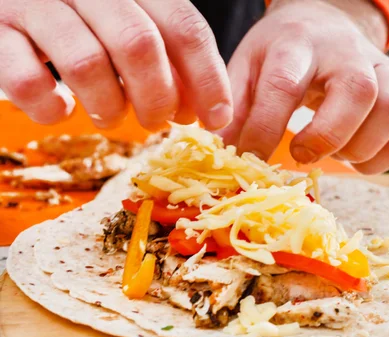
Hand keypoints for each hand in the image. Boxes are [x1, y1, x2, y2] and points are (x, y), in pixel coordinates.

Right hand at [0, 0, 232, 129]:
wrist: (6, 4)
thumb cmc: (81, 24)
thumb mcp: (131, 29)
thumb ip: (168, 59)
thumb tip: (206, 111)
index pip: (183, 25)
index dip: (207, 78)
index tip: (217, 119)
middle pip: (138, 43)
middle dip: (158, 97)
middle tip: (156, 122)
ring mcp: (34, 3)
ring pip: (87, 64)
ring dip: (109, 107)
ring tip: (110, 118)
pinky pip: (28, 81)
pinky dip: (51, 108)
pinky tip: (61, 109)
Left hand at [218, 0, 388, 173]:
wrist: (327, 27)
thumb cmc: (283, 55)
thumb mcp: (249, 68)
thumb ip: (236, 107)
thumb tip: (225, 153)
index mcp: (299, 43)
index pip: (285, 84)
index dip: (267, 128)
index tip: (252, 159)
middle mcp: (349, 51)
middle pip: (357, 93)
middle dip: (327, 137)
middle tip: (301, 154)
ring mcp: (386, 68)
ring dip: (356, 149)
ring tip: (330, 150)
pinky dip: (378, 160)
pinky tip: (351, 153)